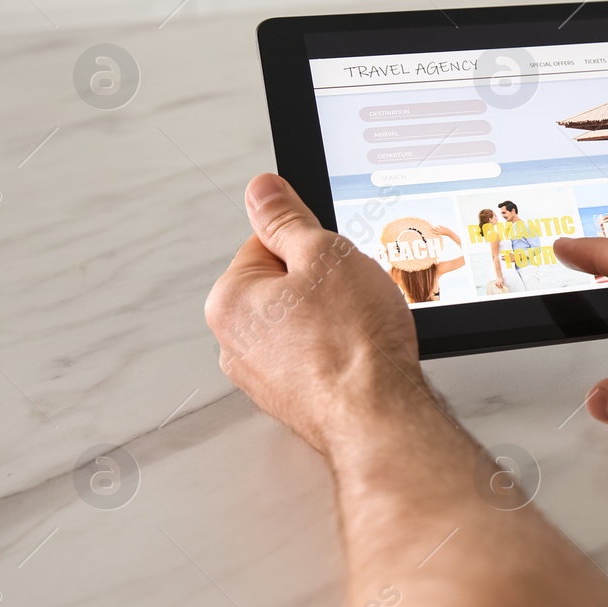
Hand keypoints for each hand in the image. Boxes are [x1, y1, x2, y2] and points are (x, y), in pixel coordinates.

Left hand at [205, 173, 427, 453]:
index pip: (267, 243)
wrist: (379, 416)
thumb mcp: (324, 254)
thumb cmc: (352, 345)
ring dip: (333, 318)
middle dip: (322, 284)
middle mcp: (235, 343)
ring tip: (361, 326)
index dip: (312, 244)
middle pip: (284, 285)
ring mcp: (264, 377)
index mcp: (228, 301)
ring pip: (303, 323)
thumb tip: (262, 190)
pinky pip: (317, 356)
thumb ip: (287, 218)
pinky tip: (361, 353)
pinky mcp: (295, 399)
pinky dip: (340, 351)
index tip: (336, 257)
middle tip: (353, 293)